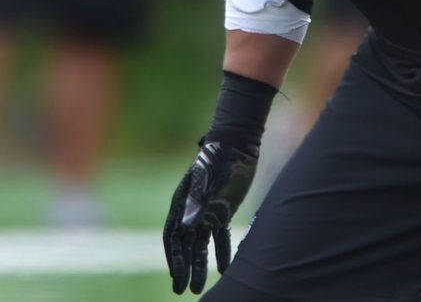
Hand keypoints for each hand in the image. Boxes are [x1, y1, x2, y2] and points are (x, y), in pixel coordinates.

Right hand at [163, 139, 258, 293]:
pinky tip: (225, 269)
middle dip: (184, 269)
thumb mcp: (205, 182)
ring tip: (199, 288)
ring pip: (200, 245)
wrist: (237, 145)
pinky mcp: (222, 211)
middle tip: (184, 291)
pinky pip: (219, 237)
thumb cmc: (217, 161)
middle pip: (185, 246)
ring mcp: (206, 212)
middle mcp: (191, 211)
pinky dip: (221, 252)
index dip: (174, 260)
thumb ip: (196, 204)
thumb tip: (185, 230)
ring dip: (200, 266)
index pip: (173, 238)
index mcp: (181, 204)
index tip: (177, 280)